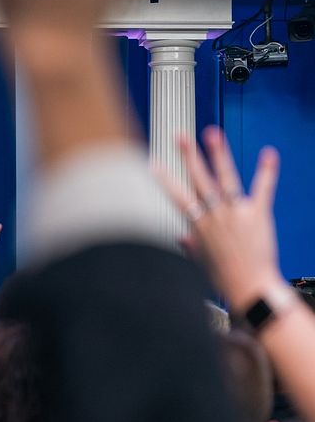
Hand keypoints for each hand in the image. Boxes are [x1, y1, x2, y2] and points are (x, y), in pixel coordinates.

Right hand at [159, 126, 282, 312]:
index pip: (177, 196)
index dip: (164, 179)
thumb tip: (181, 239)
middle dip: (188, 155)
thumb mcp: (199, 261)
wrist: (248, 288)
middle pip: (198, 179)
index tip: (153, 163)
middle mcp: (214, 215)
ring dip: (218, 154)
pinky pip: (262, 189)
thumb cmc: (222, 278)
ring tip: (212, 134)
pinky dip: (266, 171)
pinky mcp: (258, 215)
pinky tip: (268, 153)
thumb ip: (191, 245)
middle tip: (181, 135)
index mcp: (198, 225)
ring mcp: (235, 213)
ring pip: (224, 178)